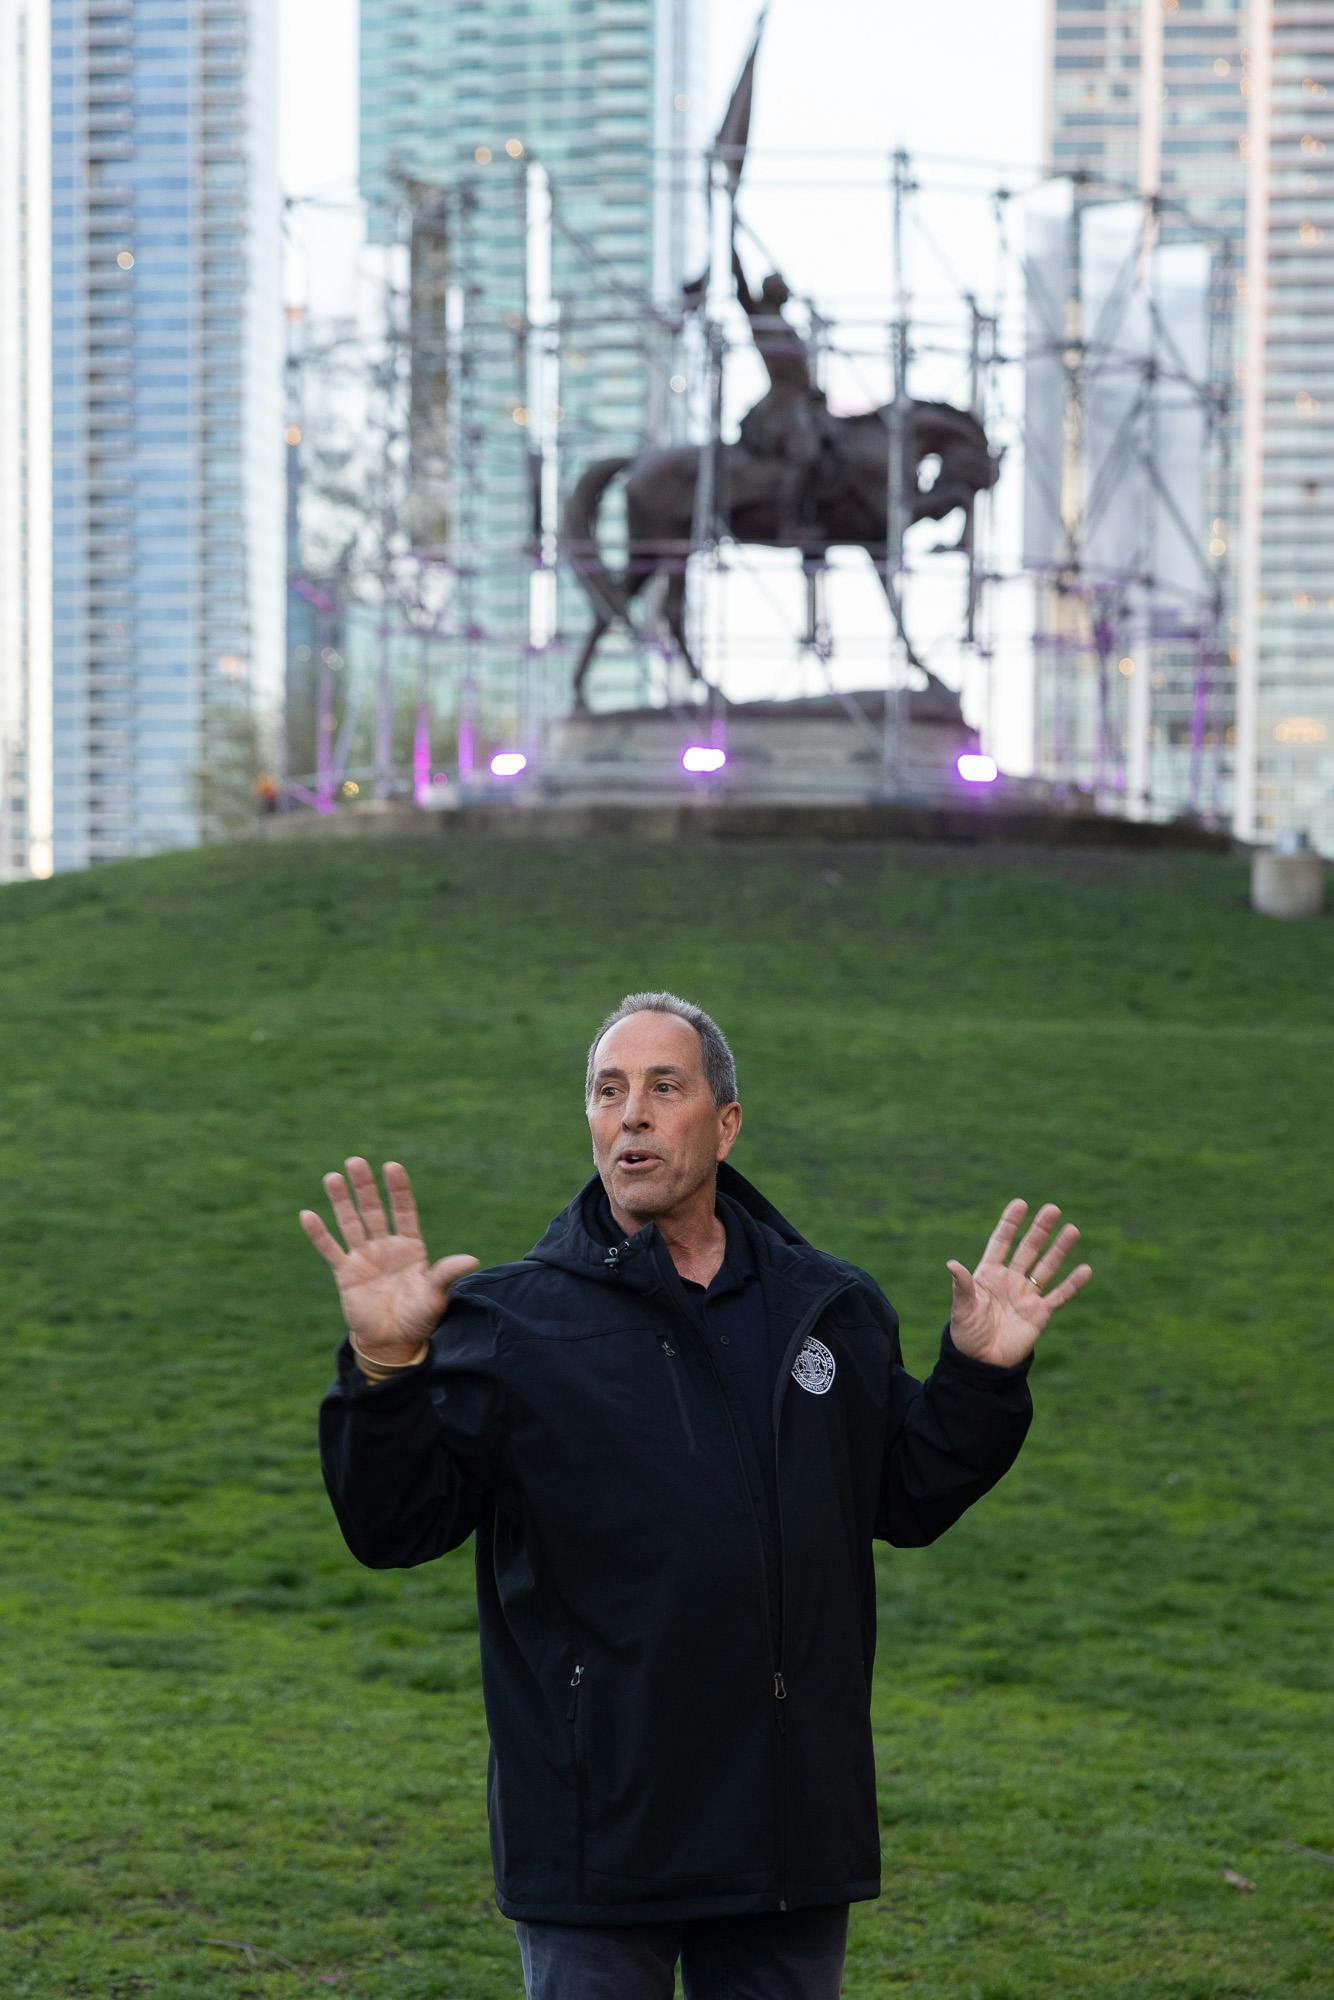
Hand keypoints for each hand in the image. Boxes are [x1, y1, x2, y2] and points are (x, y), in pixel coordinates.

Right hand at [299, 1158, 478, 1363]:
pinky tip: (307, 1214)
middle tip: (355, 1161)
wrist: (394, 1341)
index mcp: (410, 1247)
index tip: (392, 1166)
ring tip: (332, 1177)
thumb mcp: (435, 1294)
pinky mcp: (345, 1274)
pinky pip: (330, 1250)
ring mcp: (364, 1258)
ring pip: (350, 1223)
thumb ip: (447, 1274)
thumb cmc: (419, 1316)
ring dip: (341, 1201)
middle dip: (364, 1187)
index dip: (398, 1189)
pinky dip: (319, 1234)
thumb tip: (472, 1259)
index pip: (403, 1211)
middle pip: (373, 1211)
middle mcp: (385, 1247)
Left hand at [945, 1199, 1091, 1368]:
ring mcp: (1027, 1296)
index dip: (1010, 1224)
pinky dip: (1072, 1284)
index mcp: (989, 1275)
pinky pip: (1059, 1296)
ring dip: (1059, 1249)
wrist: (982, 1363)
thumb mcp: (962, 1309)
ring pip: (1047, 1267)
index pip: (1001, 1242)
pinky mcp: (1040, 1314)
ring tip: (1072, 1229)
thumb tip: (952, 1264)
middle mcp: (1010, 1280)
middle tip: (1053, 1209)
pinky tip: (1086, 1269)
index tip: (1021, 1203)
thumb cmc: (967, 1334)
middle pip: (1028, 1249)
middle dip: (1040, 1230)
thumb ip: (962, 1286)